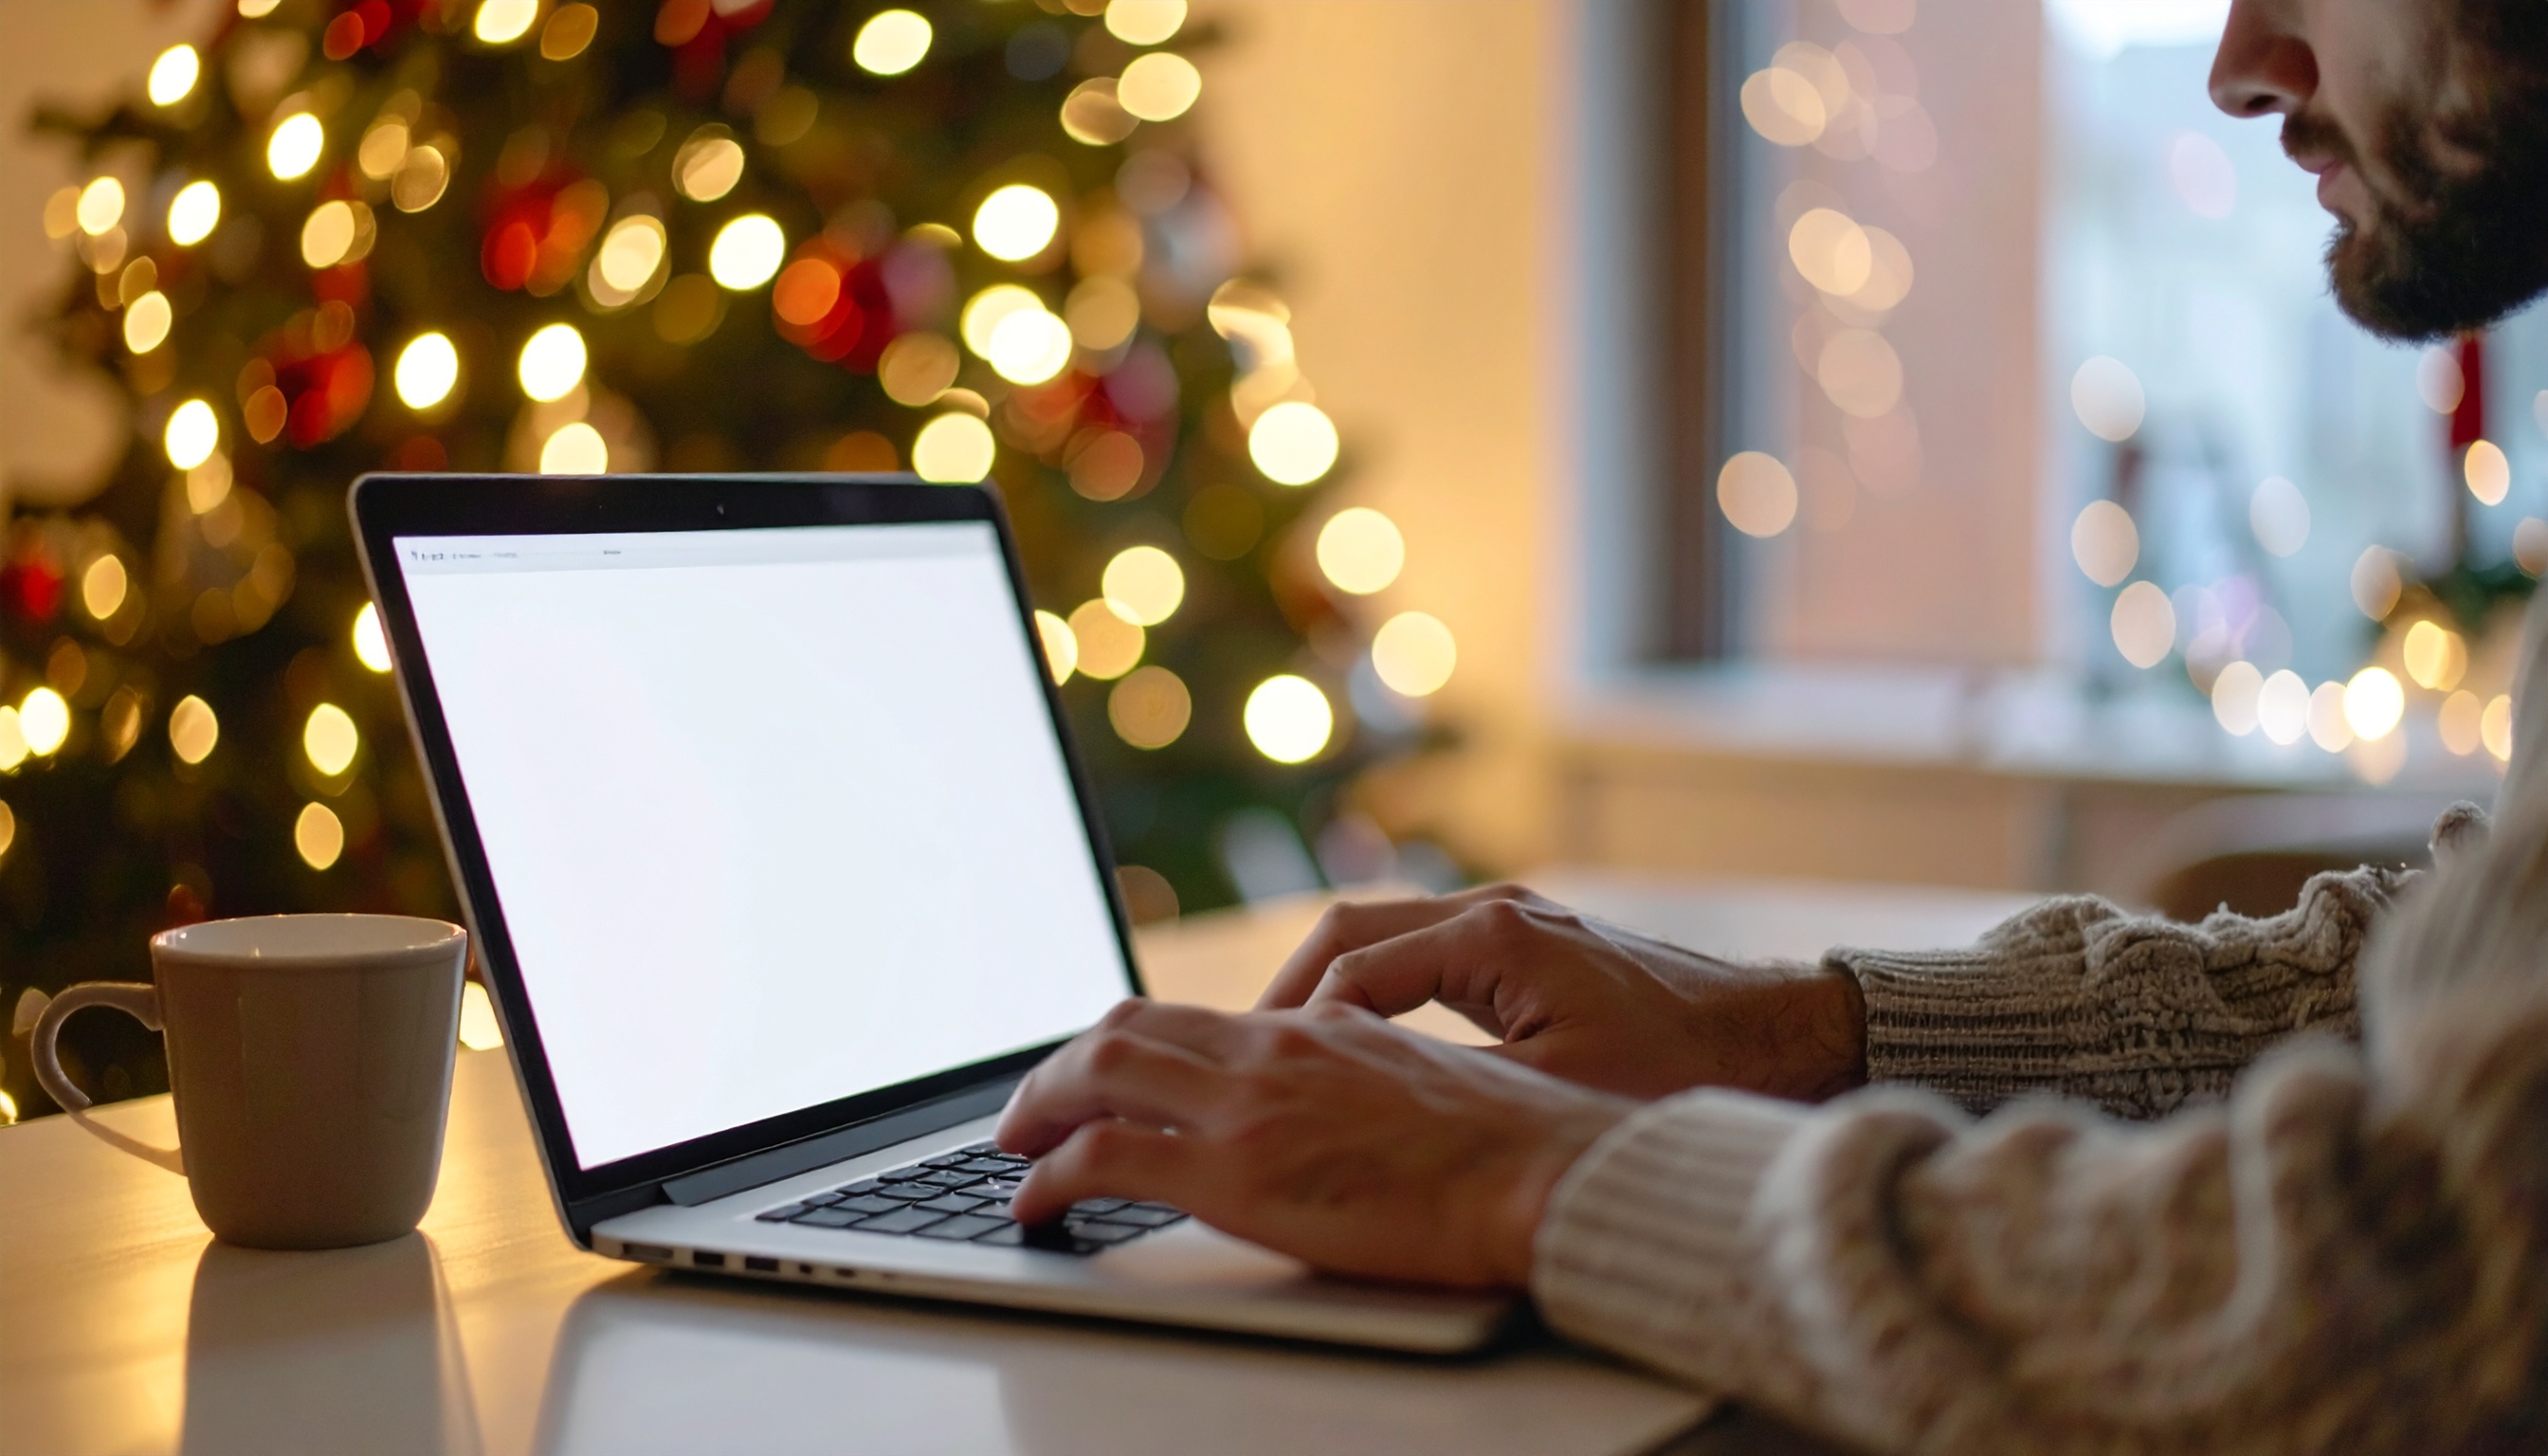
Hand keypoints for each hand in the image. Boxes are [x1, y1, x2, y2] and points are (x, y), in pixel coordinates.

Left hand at [996, 999, 1632, 1287]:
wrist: (1547, 1173)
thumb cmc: (1516, 1144)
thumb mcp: (1424, 1082)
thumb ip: (1362, 1075)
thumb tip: (1336, 1100)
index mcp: (1317, 1031)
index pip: (1191, 1016)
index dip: (1128, 1042)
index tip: (1102, 1076)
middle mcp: (1271, 1051)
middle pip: (1126, 1030)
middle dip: (1061, 1068)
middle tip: (1032, 1109)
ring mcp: (1248, 1108)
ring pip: (1099, 1073)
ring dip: (1039, 1106)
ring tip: (1016, 1145)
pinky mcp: (1236, 1174)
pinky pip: (1105, 1158)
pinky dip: (1050, 1174)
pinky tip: (1035, 1202)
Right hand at [1257, 884, 1865, 1102]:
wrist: (1787, 1038)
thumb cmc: (1682, 1071)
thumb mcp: (1560, 1094)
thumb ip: (1456, 1088)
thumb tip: (1365, 1106)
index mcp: (1492, 938)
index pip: (1350, 967)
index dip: (1294, 1026)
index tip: (1258, 1077)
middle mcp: (1496, 913)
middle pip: (1351, 933)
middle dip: (1290, 997)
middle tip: (1244, 1059)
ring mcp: (1516, 925)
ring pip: (1385, 940)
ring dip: (1332, 994)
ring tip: (1286, 1058)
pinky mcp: (1535, 949)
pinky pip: (1426, 958)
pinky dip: (1380, 996)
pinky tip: (1365, 1052)